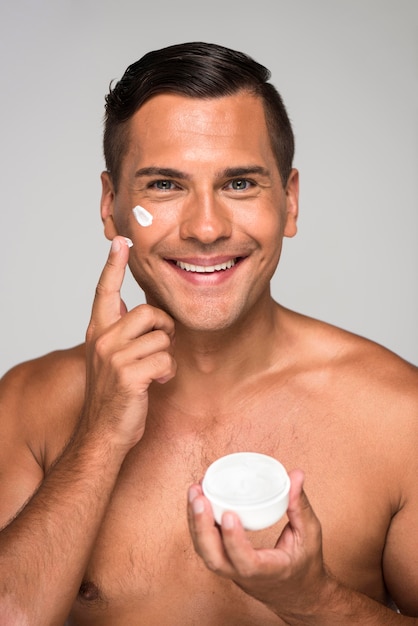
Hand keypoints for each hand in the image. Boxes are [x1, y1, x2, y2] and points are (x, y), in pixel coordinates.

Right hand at [82, 236, 175, 449]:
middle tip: (160, 346)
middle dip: (164, 328)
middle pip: (148, 312)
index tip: (120, 242)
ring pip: (161, 338)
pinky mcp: (128, 375)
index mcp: (98, 332)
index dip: (114, 265)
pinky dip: (167, 373)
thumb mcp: (111, 358)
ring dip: (166, 356)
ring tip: (154, 372)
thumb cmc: (114, 396)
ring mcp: (113, 357)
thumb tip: (134, 308)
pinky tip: (156, 383)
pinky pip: (165, 360)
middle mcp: (102, 339)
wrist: (102, 433)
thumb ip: (121, 332)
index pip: (105, 291)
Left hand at [187, 470, 331, 621]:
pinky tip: (197, 499)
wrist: (297, 594)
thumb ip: (299, 505)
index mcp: (269, 571)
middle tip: (200, 496)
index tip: (229, 514)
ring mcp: (231, 570)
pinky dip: (198, 522)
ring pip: (205, 552)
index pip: (246, 562)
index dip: (234, 540)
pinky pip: (205, 545)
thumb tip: (295, 474)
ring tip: (195, 491)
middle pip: (214, 559)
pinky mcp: (225, 561)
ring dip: (195, 522)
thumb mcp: (309, 535)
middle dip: (202, 527)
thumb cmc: (304, 565)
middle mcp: (244, 574)